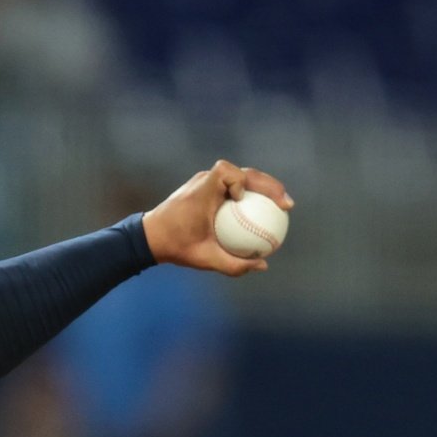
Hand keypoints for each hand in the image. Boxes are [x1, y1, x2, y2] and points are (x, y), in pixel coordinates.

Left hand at [142, 160, 293, 274]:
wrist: (149, 238)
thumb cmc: (174, 247)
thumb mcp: (203, 258)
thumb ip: (232, 264)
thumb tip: (262, 266)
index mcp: (202, 191)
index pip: (225, 171)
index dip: (239, 180)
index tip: (241, 199)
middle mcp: (204, 182)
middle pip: (243, 172)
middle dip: (268, 185)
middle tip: (286, 204)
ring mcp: (206, 183)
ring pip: (241, 177)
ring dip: (262, 188)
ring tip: (281, 206)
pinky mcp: (207, 189)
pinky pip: (233, 188)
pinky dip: (249, 196)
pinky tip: (262, 214)